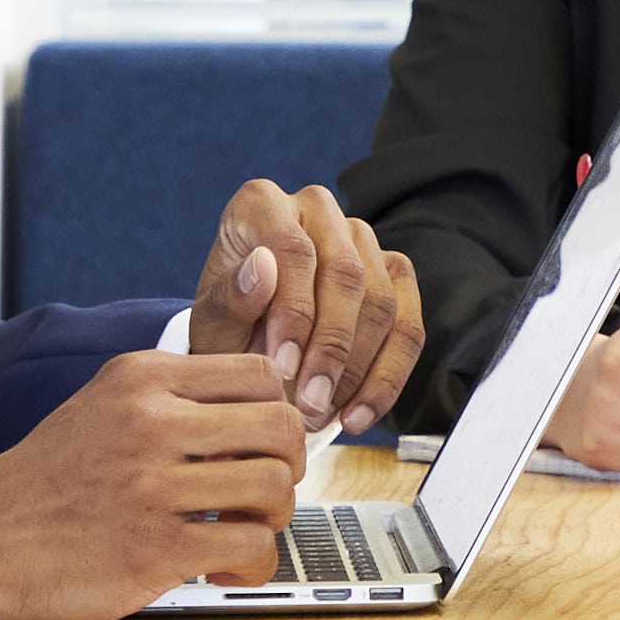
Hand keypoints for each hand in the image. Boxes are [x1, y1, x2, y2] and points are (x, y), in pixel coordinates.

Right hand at [0, 352, 308, 619]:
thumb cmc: (43, 481)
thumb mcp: (102, 408)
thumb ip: (173, 402)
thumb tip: (264, 415)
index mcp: (141, 380)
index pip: (262, 375)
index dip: (279, 414)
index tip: (262, 447)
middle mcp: (149, 423)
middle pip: (283, 427)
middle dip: (288, 466)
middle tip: (260, 493)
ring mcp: (152, 486)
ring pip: (276, 487)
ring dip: (272, 519)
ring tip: (237, 531)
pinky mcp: (154, 548)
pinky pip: (252, 546)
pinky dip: (253, 563)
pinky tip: (221, 566)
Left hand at [188, 180, 424, 432]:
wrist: (248, 342)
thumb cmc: (228, 325)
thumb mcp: (212, 321)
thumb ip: (231, 300)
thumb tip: (263, 267)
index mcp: (263, 204)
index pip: (293, 250)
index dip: (292, 313)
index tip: (280, 368)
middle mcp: (317, 210)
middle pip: (346, 275)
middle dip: (330, 350)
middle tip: (308, 404)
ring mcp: (363, 239)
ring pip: (382, 303)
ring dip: (357, 371)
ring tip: (325, 416)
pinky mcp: (396, 274)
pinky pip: (408, 327)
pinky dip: (387, 378)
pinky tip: (359, 414)